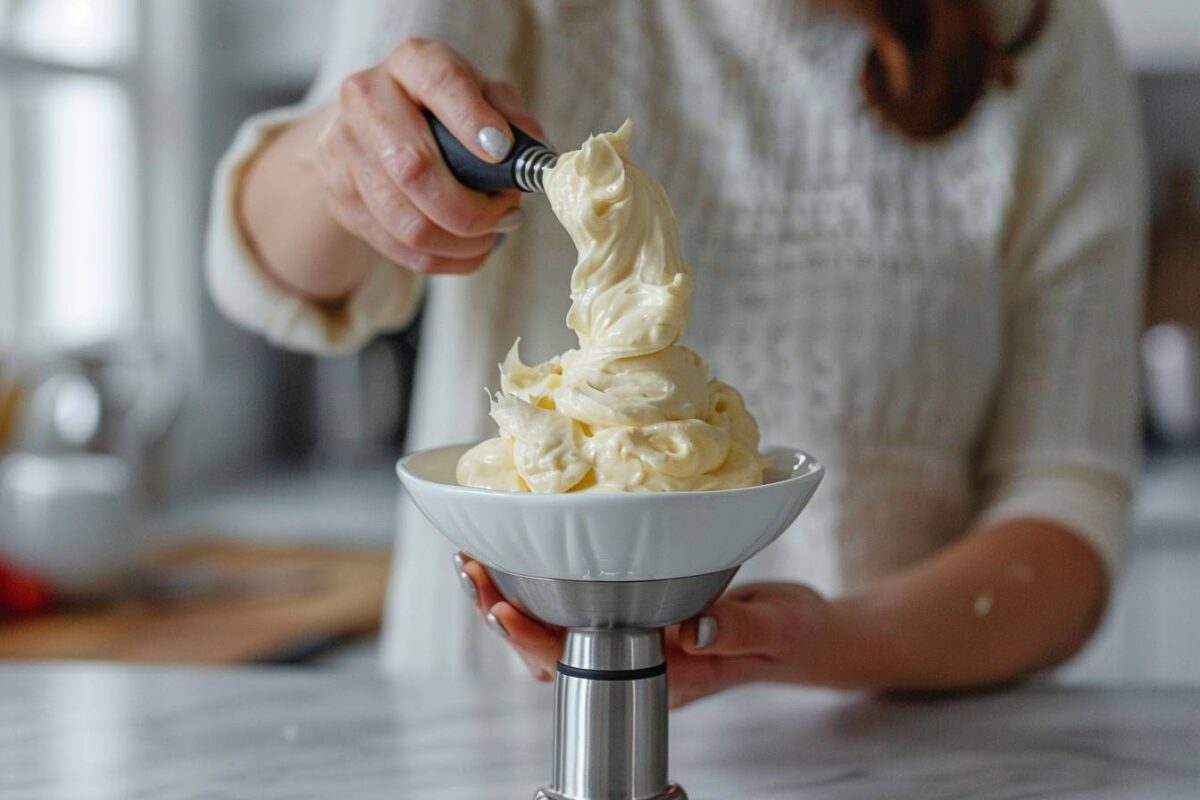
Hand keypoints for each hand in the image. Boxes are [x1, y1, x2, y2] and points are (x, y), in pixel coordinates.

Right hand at [314, 38, 544, 278]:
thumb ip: (511, 115)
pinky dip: (445, 260)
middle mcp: (366, 98)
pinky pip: (398, 248)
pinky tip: (469, 250)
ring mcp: (342, 150)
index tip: (502, 151)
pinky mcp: (339, 197)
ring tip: (492, 235)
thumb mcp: (482, 97)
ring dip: (461, 242)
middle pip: (414, 170)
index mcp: (411, 63)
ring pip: (406, 223)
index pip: (438, 84)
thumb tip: (534, 149)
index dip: (471, 120)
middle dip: (472, 209)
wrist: (372, 130)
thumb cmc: (443, 113)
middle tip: (508, 216)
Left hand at [455, 553, 840, 706]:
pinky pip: (576, 607)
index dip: (535, 640)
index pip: (583, 666)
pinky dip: (541, 580)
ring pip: (556, 629)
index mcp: (665, 672)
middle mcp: (637, 661)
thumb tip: (690, 628)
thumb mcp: (775, 626)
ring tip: (477, 559)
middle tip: (470, 570)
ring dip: (512, 596)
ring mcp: (633, 641)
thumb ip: (736, 630)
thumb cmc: (789, 634)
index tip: (502, 609)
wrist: (799, 636)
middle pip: (552, 651)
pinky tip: (521, 551)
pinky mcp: (636, 616)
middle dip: (503, 612)